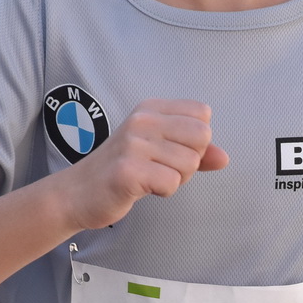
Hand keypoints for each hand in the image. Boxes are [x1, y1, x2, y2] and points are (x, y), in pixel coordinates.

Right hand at [59, 100, 228, 231]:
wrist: (77, 193)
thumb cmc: (122, 171)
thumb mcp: (159, 153)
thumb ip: (195, 152)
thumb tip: (224, 157)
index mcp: (151, 109)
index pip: (203, 115)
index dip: (196, 140)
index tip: (171, 151)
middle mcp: (142, 120)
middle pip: (202, 136)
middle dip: (191, 160)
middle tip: (163, 169)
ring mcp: (133, 144)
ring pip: (190, 163)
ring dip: (176, 179)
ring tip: (149, 178)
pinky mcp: (128, 170)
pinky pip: (171, 182)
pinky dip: (163, 191)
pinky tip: (142, 188)